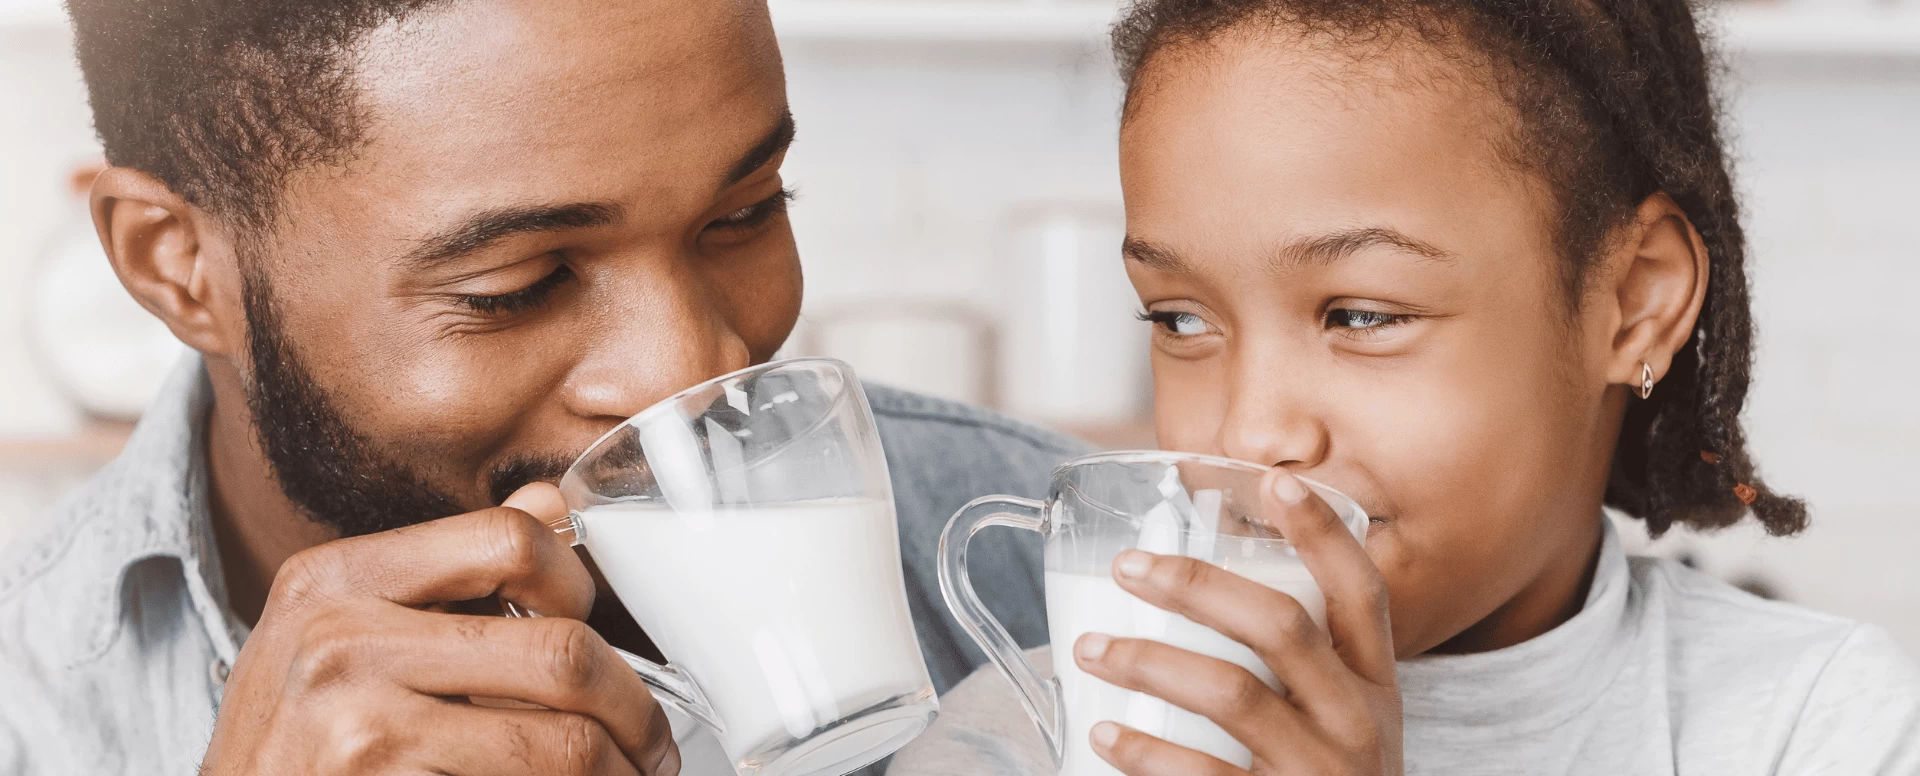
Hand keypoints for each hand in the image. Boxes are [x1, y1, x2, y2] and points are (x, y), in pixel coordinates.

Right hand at [201, 484, 679, 774]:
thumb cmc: (293, 748)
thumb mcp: (341, 642)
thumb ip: (444, 574)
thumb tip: (548, 502)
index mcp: (334, 579)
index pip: (512, 538)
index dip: (582, 584)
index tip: (601, 629)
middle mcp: (336, 640)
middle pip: (560, 650)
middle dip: (631, 706)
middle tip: (650, 741)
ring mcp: (354, 722)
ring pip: (562, 739)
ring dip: (617, 768)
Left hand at [1073, 468, 1401, 774]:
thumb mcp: (1340, 723)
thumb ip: (1298, 665)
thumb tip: (1196, 586)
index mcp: (1374, 687)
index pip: (1361, 593)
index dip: (1322, 534)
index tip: (1276, 481)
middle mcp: (1359, 725)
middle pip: (1281, 627)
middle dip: (1198, 584)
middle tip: (1128, 567)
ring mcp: (1319, 775)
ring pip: (1231, 694)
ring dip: (1148, 661)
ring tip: (1091, 650)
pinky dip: (1143, 753)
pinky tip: (1102, 736)